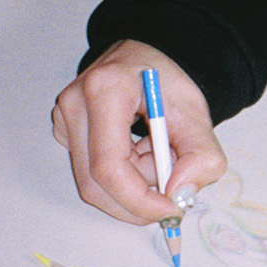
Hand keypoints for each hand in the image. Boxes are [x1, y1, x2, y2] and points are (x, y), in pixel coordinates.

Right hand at [52, 41, 226, 224]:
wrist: (149, 58)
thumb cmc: (167, 80)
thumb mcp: (196, 113)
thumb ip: (201, 155)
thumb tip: (180, 192)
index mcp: (106, 90)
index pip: (110, 167)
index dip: (140, 200)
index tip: (170, 208)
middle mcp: (75, 103)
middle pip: (95, 183)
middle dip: (137, 198)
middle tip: (170, 190)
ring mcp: (65, 118)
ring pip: (93, 183)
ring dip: (133, 183)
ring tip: (157, 154)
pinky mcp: (65, 131)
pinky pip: (91, 172)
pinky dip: (124, 174)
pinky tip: (140, 150)